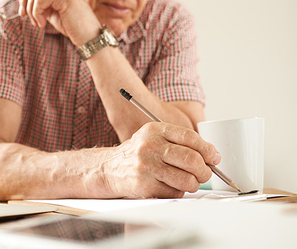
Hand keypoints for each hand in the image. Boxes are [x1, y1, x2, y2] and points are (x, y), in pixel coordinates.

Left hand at [17, 0, 100, 45]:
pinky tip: (42, 24)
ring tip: (37, 23)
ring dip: (30, 9)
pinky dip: (35, 13)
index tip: (22, 7)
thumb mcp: (52, 12)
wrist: (89, 38)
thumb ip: (41, 3)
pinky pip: (39, 0)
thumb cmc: (72, 27)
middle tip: (24, 16)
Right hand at [104, 122, 220, 197]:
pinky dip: (178, 192)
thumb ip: (179, 142)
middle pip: (192, 160)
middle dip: (205, 170)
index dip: (207, 149)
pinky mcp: (145, 185)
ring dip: (193, 184)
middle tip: (205, 173)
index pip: (190, 137)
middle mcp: (150, 146)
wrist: (110, 168)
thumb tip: (211, 154)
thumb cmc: (138, 153)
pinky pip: (175, 193)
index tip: (214, 157)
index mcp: (155, 130)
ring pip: (187, 180)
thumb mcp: (154, 138)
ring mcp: (146, 166)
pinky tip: (170, 186)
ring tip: (188, 181)